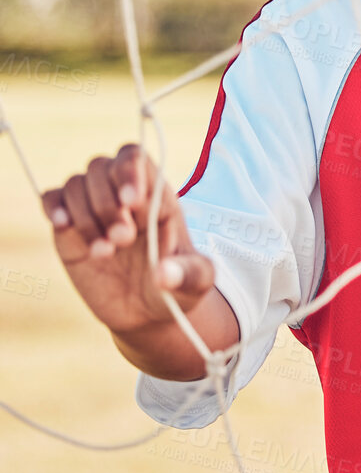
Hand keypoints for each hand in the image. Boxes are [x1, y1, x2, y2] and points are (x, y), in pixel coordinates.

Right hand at [41, 143, 216, 336]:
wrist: (146, 312)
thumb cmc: (177, 289)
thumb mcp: (196, 284)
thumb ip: (188, 276)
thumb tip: (163, 274)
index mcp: (158, 197)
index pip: (137, 160)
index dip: (129, 173)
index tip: (131, 203)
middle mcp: (123, 196)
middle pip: (102, 167)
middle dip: (108, 203)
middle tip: (122, 239)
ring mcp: (94, 208)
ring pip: (76, 184)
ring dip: (86, 216)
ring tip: (104, 253)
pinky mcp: (70, 227)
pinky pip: (52, 198)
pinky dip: (54, 206)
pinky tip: (63, 225)